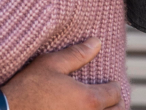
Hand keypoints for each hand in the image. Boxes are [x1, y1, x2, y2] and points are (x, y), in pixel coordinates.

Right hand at [1, 38, 123, 109]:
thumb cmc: (29, 88)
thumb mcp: (51, 64)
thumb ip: (77, 54)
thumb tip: (97, 42)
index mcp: (88, 99)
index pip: (115, 94)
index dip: (113, 86)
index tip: (109, 83)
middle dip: (116, 105)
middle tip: (110, 99)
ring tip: (100, 108)